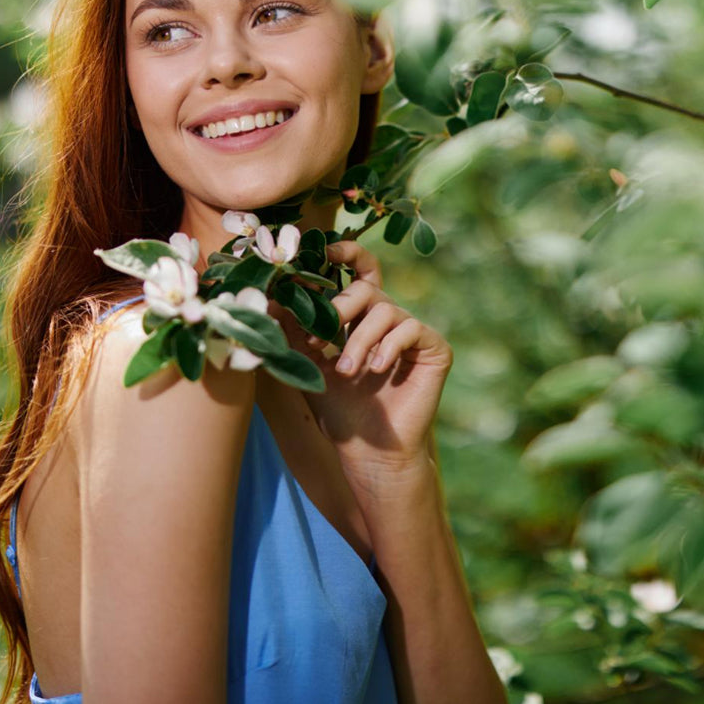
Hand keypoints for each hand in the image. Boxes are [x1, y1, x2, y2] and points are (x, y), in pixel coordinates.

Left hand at [278, 240, 453, 482]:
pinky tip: (376, 369)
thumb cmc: (338, 409)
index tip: (325, 252)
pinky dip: (388, 346)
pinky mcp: (434, 348)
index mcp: (359, 315)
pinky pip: (411, 328)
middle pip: (366, 287)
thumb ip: (292, 330)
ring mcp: (413, 331)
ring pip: (384, 310)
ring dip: (357, 340)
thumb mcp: (308, 363)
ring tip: (346, 371)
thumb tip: (269, 297)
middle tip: (319, 338)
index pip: (358, 270)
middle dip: (338, 307)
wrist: (368, 450)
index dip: (345, 254)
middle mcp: (387, 317)